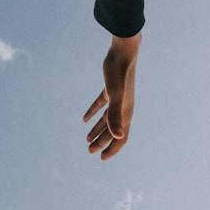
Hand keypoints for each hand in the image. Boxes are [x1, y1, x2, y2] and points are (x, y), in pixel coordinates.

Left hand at [83, 33, 141, 160]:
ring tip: (86, 139)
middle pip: (112, 131)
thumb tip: (118, 136)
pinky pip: (101, 105)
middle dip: (101, 142)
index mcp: (126, 113)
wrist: (123, 52)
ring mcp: (118, 99)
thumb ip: (116, 117)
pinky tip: (83, 119)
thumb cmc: (119, 73)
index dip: (112, 149)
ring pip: (106, 120)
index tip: (101, 158)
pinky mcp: (111, 89)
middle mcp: (124, 108)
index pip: (121, 138)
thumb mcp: (115, 96)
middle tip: (89, 150)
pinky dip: (93, 113)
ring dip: (97, 130)